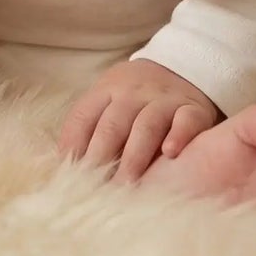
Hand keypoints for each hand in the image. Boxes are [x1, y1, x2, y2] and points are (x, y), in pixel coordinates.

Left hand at [57, 58, 219, 182]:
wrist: (183, 66)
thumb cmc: (135, 96)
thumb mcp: (108, 99)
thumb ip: (88, 127)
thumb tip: (63, 166)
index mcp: (106, 91)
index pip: (84, 116)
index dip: (74, 146)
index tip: (69, 176)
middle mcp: (133, 93)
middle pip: (113, 124)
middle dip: (102, 156)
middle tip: (96, 189)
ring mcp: (164, 100)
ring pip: (147, 124)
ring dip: (135, 155)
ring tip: (127, 184)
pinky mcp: (192, 109)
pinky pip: (186, 120)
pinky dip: (179, 135)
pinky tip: (171, 153)